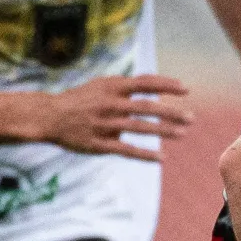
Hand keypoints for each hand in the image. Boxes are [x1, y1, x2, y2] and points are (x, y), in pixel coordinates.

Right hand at [30, 75, 193, 162]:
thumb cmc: (80, 100)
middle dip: (171, 112)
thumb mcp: (101, 86)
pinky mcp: (98, 144)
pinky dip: (145, 154)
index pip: (145, 83)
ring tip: (183, 134)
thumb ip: (126, 89)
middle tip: (191, 117)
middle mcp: (109, 104)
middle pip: (146, 107)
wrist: (49, 116)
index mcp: (111, 87)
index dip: (166, 85)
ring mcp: (104, 124)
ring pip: (139, 128)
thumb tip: (155, 95)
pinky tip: (161, 158)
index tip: (186, 89)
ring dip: (163, 131)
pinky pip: (126, 150)